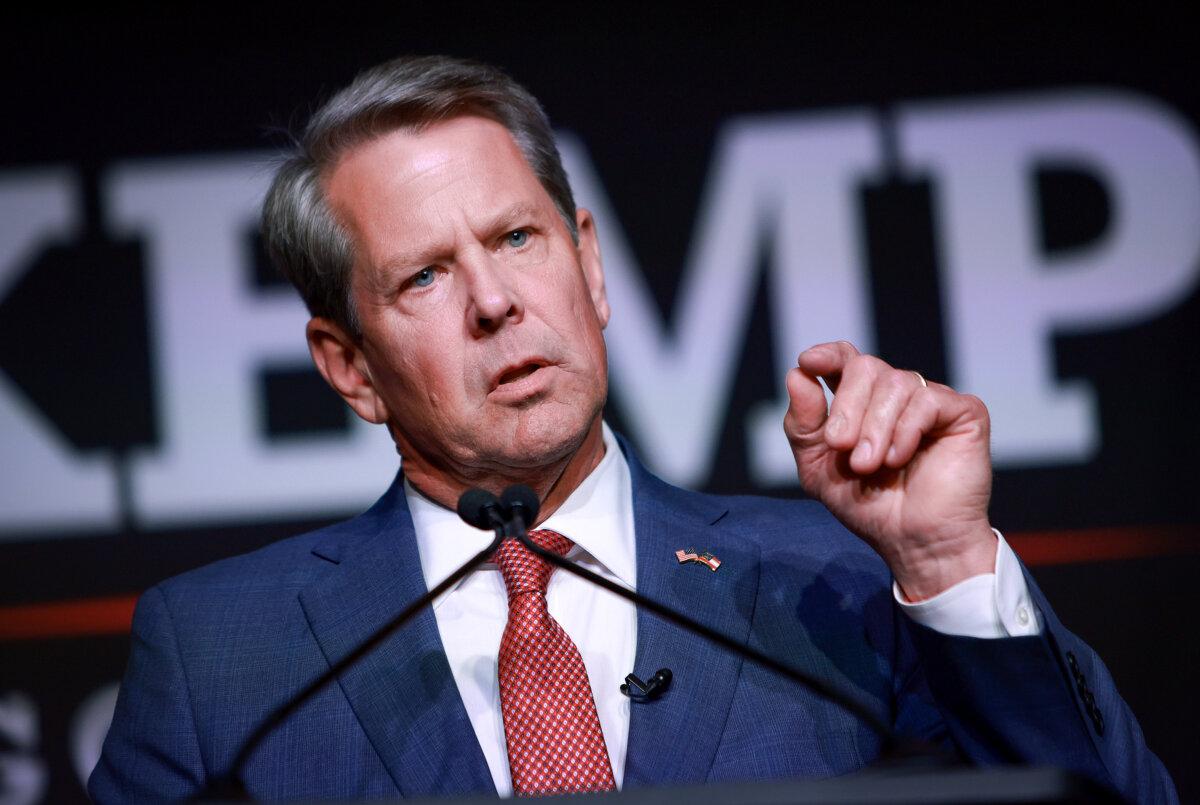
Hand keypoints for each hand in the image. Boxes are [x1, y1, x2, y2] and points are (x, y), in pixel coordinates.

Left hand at [784, 341, 996, 600]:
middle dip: (847, 407)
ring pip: (895, 382)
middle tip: (841, 446)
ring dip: (875, 428)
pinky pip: (927, 399)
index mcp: (862, 402)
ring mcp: (930, 401)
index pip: (845, 359)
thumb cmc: (869, 507)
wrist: (913, 542)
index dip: (828, 355)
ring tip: (870, 466)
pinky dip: (905, 430)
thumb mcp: (819, 468)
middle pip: (865, 367)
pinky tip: (899, 459)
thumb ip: (803, 424)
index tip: (809, 362)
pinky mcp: (963, 412)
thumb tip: (796, 374)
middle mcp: (896, 395)